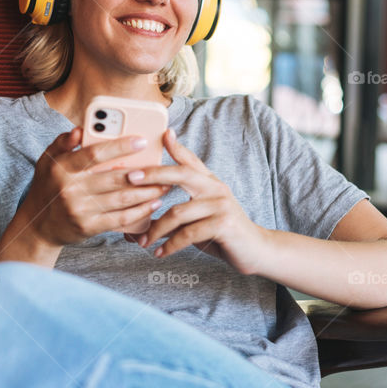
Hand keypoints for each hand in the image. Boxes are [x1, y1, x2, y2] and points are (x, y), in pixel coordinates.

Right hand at [16, 128, 170, 248]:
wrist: (37, 226)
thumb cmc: (47, 187)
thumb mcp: (47, 160)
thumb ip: (63, 143)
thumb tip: (79, 129)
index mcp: (62, 167)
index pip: (95, 154)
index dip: (120, 146)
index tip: (142, 141)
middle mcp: (70, 189)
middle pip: (114, 177)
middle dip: (143, 172)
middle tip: (162, 166)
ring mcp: (80, 210)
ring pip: (121, 198)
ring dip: (147, 192)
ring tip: (164, 185)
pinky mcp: (88, 227)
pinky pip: (119, 218)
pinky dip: (139, 211)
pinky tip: (153, 204)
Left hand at [125, 128, 267, 274]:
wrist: (255, 250)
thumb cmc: (222, 232)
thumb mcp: (202, 216)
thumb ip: (179, 212)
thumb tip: (143, 218)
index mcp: (210, 182)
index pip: (190, 161)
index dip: (176, 147)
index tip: (163, 134)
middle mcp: (216, 188)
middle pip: (182, 174)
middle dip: (154, 175)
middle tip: (130, 179)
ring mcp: (220, 205)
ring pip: (178, 212)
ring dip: (156, 229)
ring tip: (142, 241)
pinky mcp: (223, 224)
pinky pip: (188, 233)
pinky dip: (170, 245)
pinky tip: (160, 252)